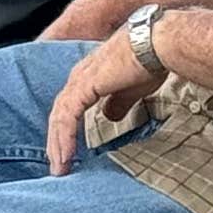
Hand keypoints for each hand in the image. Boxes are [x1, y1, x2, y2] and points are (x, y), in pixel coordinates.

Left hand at [45, 35, 162, 171]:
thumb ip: (118, 103)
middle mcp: (79, 77)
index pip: (69, 108)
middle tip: (59, 168)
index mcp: (89, 76)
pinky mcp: (84, 86)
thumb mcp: (131, 90)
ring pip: (59, 118)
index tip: (68, 154)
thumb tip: (110, 117)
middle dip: (57, 142)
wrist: (155, 44)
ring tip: (60, 168)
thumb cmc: (149, 62)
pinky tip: (66, 155)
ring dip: (58, 145)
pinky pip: (67, 117)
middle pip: (60, 114)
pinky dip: (65, 137)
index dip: (67, 131)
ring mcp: (80, 81)